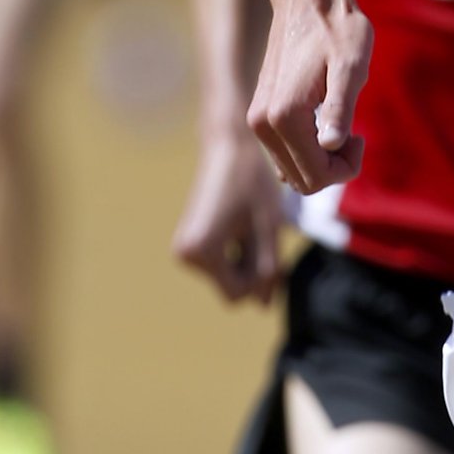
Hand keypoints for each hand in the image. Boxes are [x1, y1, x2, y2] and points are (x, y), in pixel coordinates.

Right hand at [173, 125, 282, 304]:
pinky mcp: (189, 244)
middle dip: (253, 268)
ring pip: (228, 278)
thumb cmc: (253, 182)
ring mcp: (184, 250)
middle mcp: (185, 255)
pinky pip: (221, 266)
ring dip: (247, 259)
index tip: (268, 242)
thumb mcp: (269, 227)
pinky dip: (238, 253)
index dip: (261, 277)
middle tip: (261, 229)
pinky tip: (243, 224)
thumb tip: (264, 307)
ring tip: (251, 222)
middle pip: (232, 288)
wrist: (228, 146)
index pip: (238, 294)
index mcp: (202, 252)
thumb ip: (268, 270)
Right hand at [247, 0, 371, 194]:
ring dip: (322, 159)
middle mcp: (262, 124)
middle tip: (355, 134)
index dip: (346, 168)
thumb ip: (340, 108)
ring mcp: (257, 120)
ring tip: (341, 123)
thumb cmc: (337, 29)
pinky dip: (308, 149)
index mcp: (284, 117)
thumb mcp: (350, 67)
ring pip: (293, 171)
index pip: (316, 178)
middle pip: (302, 181)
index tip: (361, 137)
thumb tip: (332, 145)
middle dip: (334, 168)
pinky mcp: (260, 114)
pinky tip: (324, 122)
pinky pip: (286, 154)